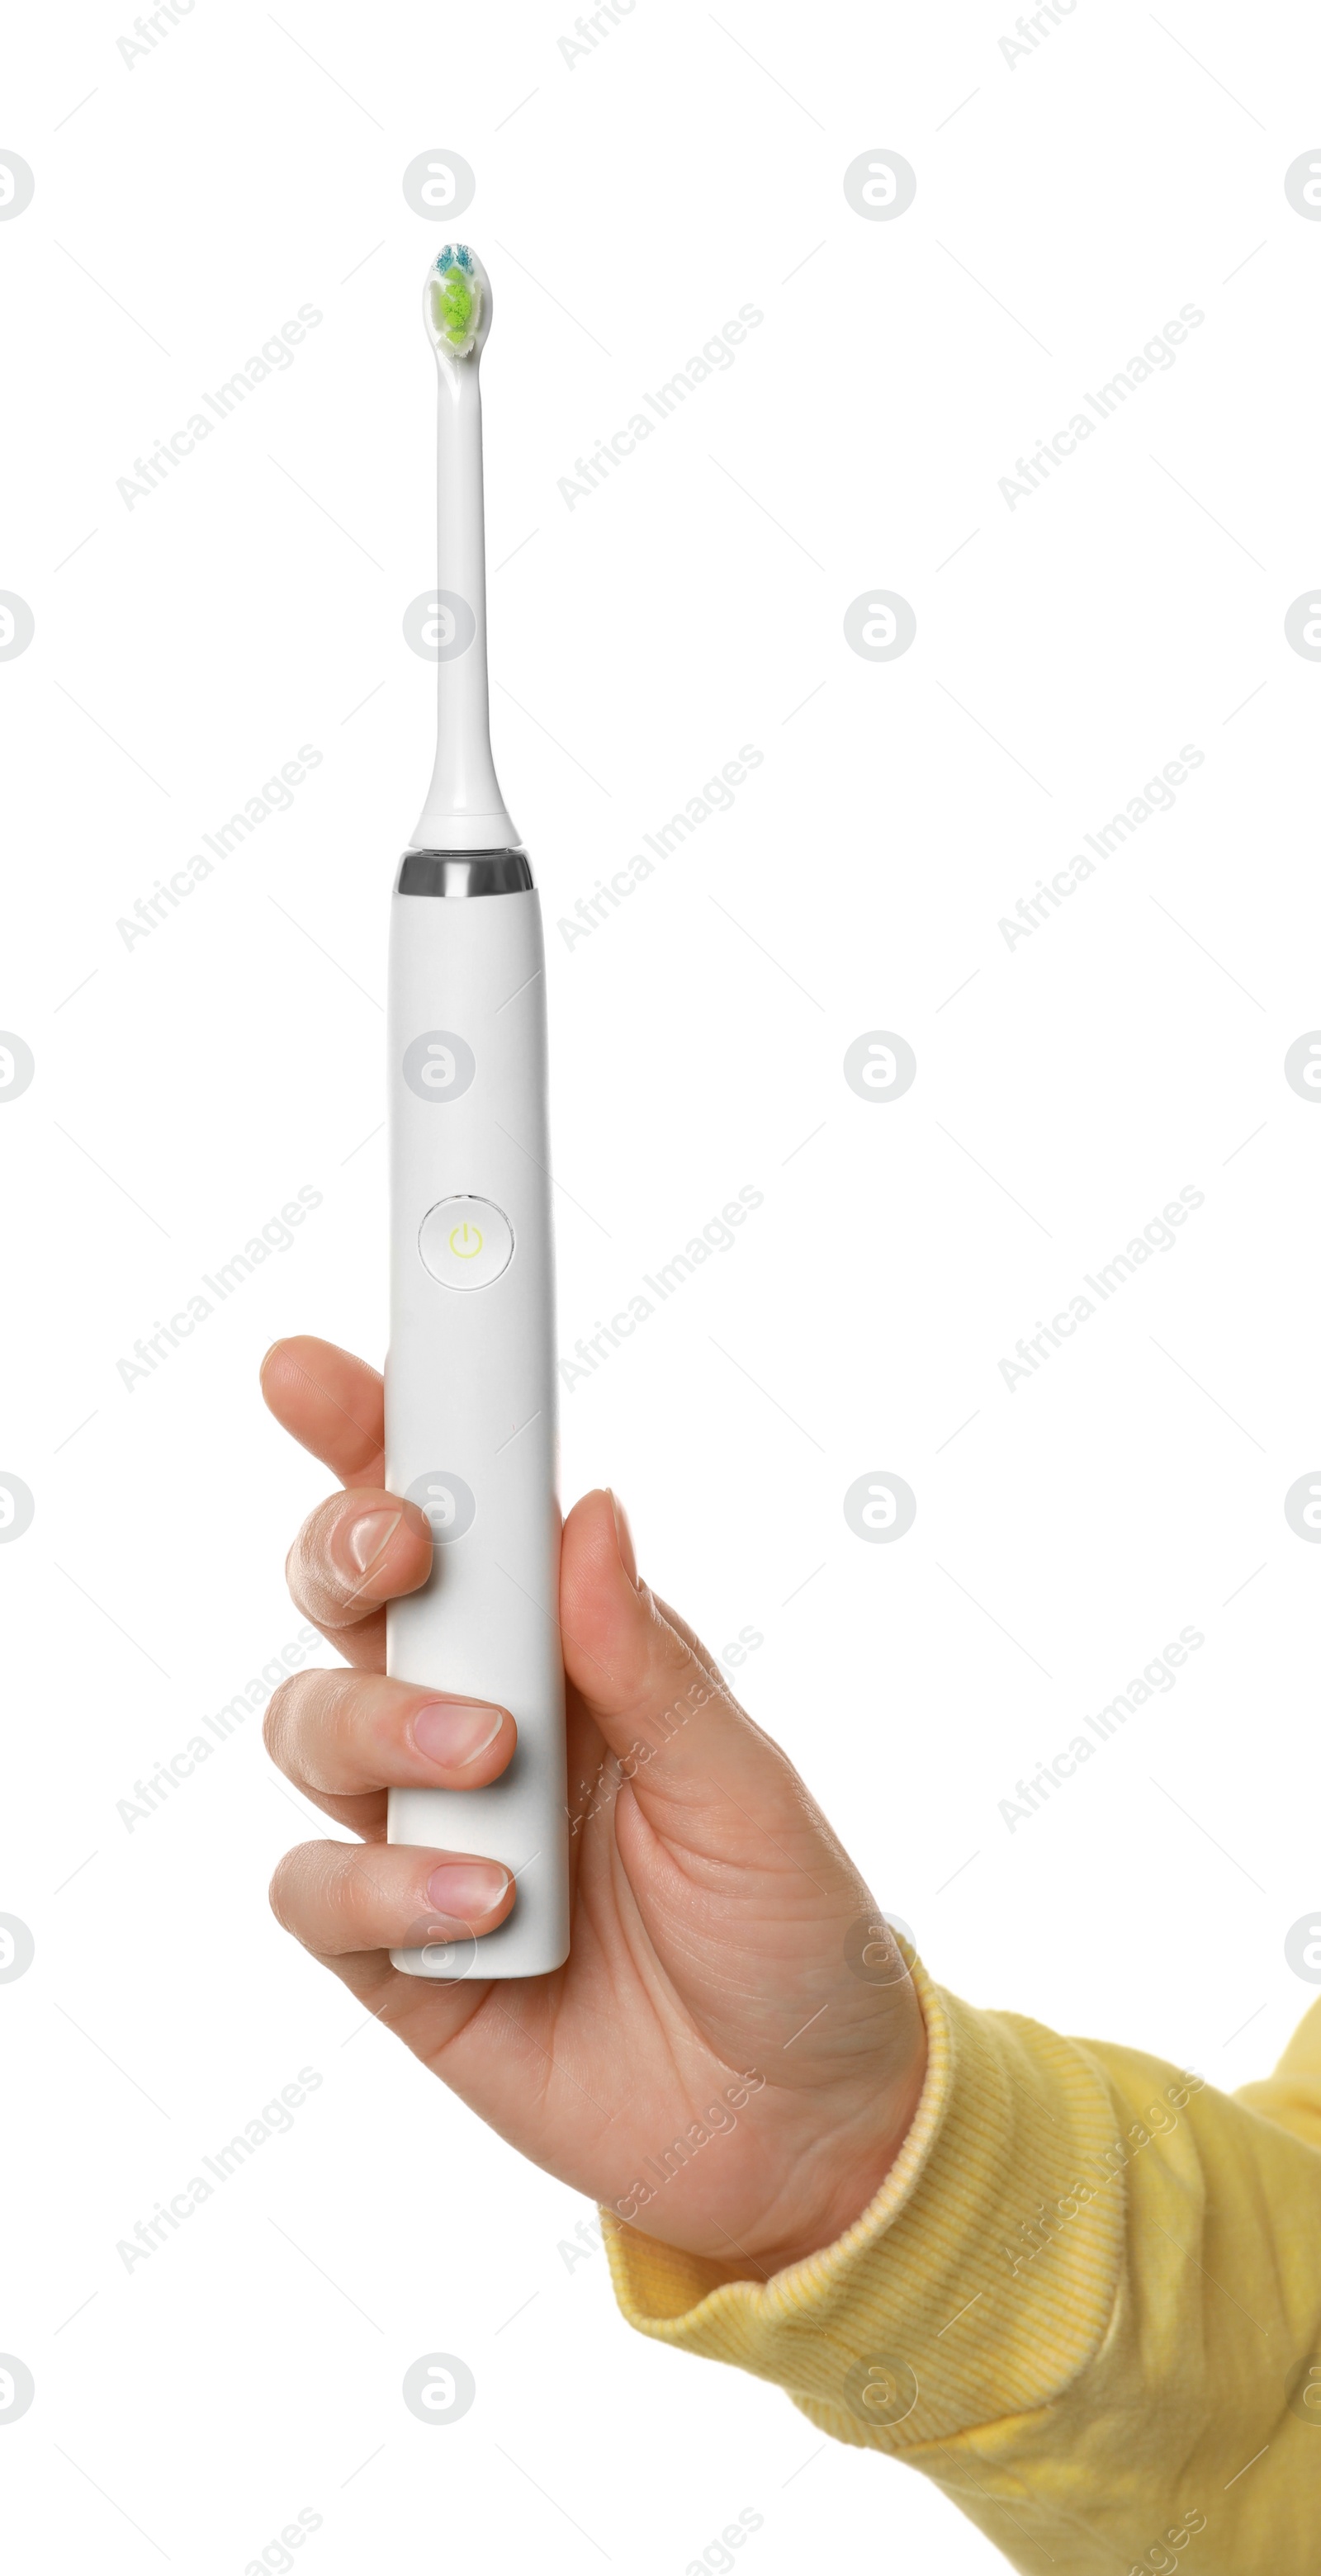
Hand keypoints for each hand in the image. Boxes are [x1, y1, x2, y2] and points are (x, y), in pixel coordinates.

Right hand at [260, 1336, 926, 2278]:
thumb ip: (649, 1665)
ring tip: (491, 1764)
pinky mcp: (390, 1957)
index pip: (455, 1517)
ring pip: (310, 1725)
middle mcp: (477, 1723)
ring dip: (383, 1721)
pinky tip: (486, 1909)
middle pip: (348, 1597)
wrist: (803, 2133)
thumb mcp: (748, 1790)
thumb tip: (588, 1513)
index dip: (377, 1433)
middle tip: (406, 1551)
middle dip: (347, 1547)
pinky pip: (317, 1889)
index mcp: (566, 1655)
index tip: (319, 1369)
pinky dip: (380, 1884)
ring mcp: (423, 1835)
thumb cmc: (793, 1935)